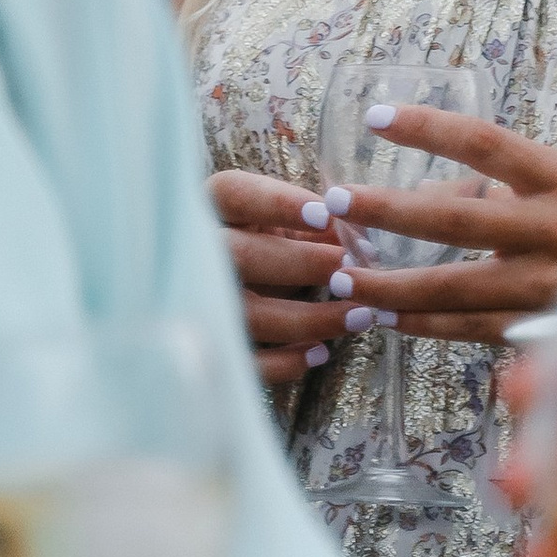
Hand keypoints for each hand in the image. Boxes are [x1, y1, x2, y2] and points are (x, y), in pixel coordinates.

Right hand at [209, 168, 347, 392]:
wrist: (214, 286)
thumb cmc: (259, 244)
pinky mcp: (212, 345)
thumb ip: (314, 226)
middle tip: (347, 268)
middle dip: (299, 263)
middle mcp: (197, 253)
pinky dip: (283, 363)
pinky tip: (321, 353)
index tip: (326, 215)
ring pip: (246, 314)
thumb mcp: (279, 224)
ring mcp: (199, 303)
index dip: (277, 203)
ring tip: (359, 316)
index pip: (234, 194)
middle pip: (238, 255)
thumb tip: (358, 241)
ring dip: (308, 319)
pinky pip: (243, 360)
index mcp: (213, 207)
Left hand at [313, 104, 556, 337]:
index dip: (429, 127)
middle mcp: (556, 228)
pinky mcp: (543, 329)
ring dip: (391, 282)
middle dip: (387, 210)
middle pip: (455, 216)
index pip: (487, 141)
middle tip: (335, 202)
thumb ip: (511, 192)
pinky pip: (470, 329)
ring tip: (344, 277)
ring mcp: (548, 283)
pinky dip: (424, 325)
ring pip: (453, 285)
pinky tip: (386, 318)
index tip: (378, 116)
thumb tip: (440, 190)